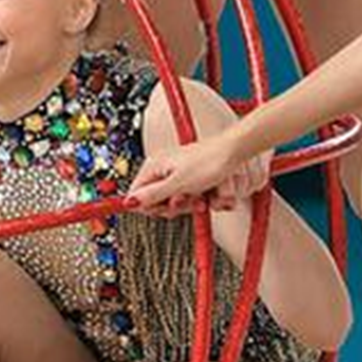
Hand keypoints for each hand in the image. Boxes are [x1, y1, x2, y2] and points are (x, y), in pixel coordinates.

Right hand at [128, 134, 254, 212]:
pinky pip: (189, 199)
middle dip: (174, 206)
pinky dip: (198, 200)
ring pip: (175, 202)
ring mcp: (177, 175)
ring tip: (200, 196)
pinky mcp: (191, 180)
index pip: (136, 195)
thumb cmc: (209, 161)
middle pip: (157, 202)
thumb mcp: (177, 183)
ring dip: (189, 204)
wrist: (233, 153)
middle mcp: (163, 170)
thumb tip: (128, 203)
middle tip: (185, 198)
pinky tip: (206, 196)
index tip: (164, 207)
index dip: (149, 206)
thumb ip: (152, 195)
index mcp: (154, 166)